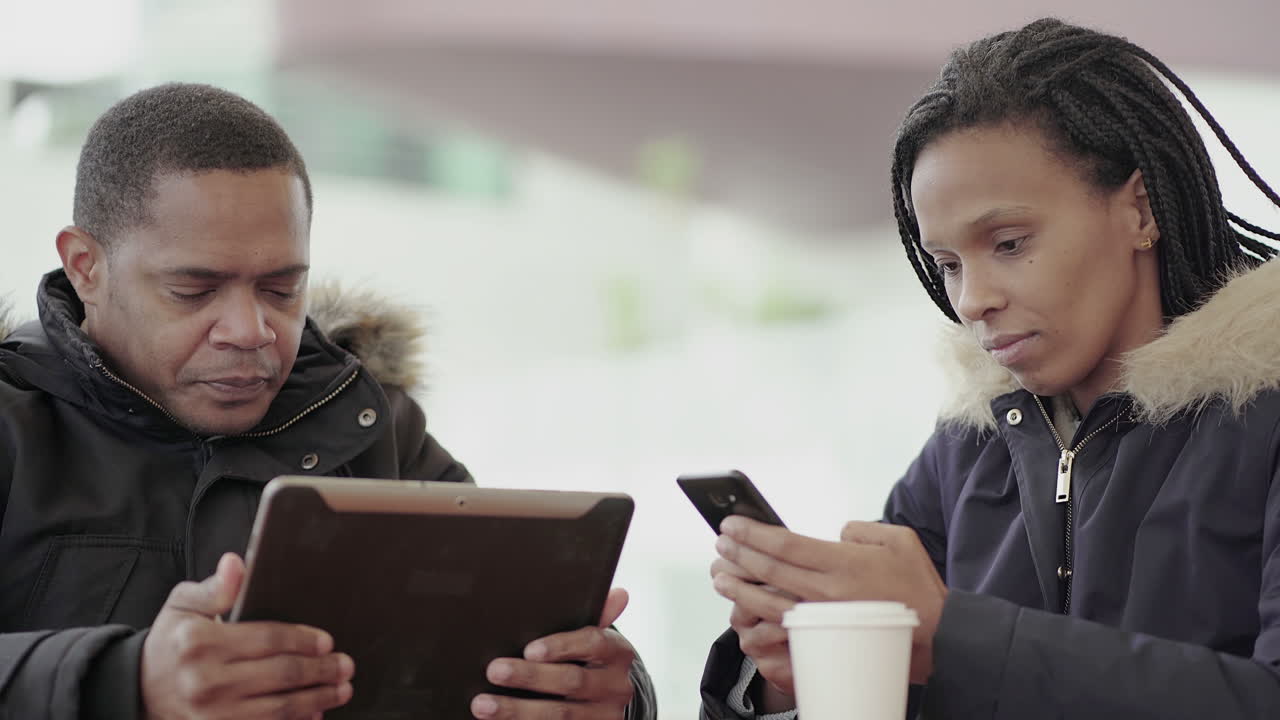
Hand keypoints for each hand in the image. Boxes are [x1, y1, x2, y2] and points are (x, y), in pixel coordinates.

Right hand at [141, 553, 354, 719]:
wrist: (140, 688)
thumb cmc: (172, 642)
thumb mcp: (184, 605)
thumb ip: (215, 588)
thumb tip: (236, 564)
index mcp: (199, 643)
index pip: (267, 638)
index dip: (303, 640)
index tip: (327, 641)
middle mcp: (205, 680)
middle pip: (280, 674)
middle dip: (321, 670)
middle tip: (345, 665)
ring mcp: (212, 713)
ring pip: (279, 707)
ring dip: (317, 699)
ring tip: (341, 689)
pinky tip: (315, 714)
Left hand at [471, 588, 635, 718]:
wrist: (613, 703)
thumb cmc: (597, 663)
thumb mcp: (599, 640)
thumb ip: (599, 616)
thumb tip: (617, 594)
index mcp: (618, 654)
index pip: (593, 644)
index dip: (561, 646)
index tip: (529, 650)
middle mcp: (616, 687)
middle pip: (572, 681)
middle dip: (530, 677)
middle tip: (495, 670)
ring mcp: (604, 717)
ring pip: (560, 715)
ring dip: (518, 710)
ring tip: (484, 705)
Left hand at [712, 518, 946, 683]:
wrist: (939, 637)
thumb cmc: (919, 587)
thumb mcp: (899, 540)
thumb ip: (860, 529)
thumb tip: (835, 533)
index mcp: (843, 562)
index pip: (785, 544)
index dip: (753, 533)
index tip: (732, 524)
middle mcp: (828, 591)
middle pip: (769, 571)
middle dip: (738, 554)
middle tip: (719, 543)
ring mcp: (824, 618)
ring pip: (769, 602)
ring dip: (739, 587)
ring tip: (719, 575)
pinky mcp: (825, 638)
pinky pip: (783, 627)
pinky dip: (758, 616)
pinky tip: (744, 608)